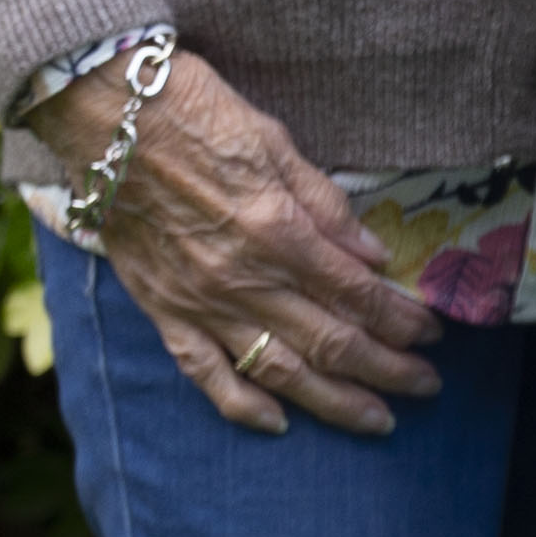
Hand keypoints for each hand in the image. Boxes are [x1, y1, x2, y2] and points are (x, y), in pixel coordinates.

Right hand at [33, 44, 441, 436]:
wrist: (103, 116)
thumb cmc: (194, 112)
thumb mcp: (276, 143)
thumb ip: (326, 206)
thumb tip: (374, 256)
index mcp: (278, 232)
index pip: (356, 294)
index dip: (401, 319)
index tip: (433, 333)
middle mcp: (243, 279)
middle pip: (329, 342)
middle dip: (387, 370)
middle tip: (427, 386)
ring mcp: (200, 301)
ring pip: (278, 371)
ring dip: (334, 401)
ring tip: (377, 420)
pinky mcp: (162, 310)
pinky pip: (205, 373)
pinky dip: (243, 405)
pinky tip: (278, 424)